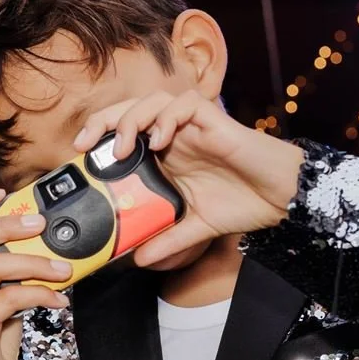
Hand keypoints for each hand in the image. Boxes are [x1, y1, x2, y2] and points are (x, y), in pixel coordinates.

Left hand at [72, 91, 303, 265]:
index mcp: (165, 154)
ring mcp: (193, 125)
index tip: (78, 156)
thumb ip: (167, 240)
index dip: (99, 136)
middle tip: (85, 144)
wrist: (280, 199)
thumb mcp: (195, 227)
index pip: (123, 132)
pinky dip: (167, 118)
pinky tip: (161, 140)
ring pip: (153, 100)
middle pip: (129, 109)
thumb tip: (138, 260)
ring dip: (132, 118)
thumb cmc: (242, 204)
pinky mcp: (213, 119)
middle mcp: (175, 134)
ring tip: (123, 147)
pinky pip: (184, 104)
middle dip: (103, 120)